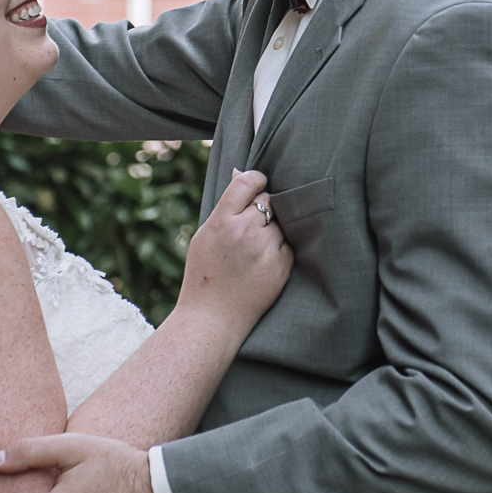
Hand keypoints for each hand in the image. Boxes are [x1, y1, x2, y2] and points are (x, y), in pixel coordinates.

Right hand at [175, 169, 292, 333]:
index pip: (248, 182)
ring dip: (271, 230)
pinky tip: (261, 263)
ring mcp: (266, 249)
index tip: (258, 183)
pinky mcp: (282, 265)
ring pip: (279, 223)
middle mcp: (246, 232)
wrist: (213, 318)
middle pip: (267, 201)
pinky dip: (278, 248)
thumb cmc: (205, 275)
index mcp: (222, 222)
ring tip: (254, 249)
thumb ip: (225, 207)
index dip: (256, 179)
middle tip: (252, 225)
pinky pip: (287, 244)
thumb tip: (241, 174)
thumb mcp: (204, 236)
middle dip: (262, 208)